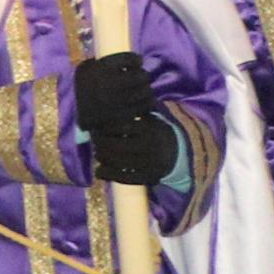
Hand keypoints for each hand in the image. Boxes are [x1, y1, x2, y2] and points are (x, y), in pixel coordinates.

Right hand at [73, 49, 156, 133]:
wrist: (80, 114)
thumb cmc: (85, 88)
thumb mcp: (86, 69)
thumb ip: (102, 62)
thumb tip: (123, 57)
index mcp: (99, 69)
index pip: (127, 59)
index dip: (136, 59)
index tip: (138, 61)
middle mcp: (108, 84)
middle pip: (138, 76)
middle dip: (143, 75)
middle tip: (143, 77)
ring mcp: (116, 101)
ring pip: (144, 92)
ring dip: (147, 89)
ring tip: (145, 89)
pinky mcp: (123, 115)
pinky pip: (143, 107)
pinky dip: (147, 103)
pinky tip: (146, 101)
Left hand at [76, 53, 178, 187]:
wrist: (179, 152)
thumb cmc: (155, 130)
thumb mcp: (148, 117)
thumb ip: (132, 110)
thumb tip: (109, 95)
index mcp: (149, 129)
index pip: (123, 127)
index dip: (106, 127)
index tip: (96, 125)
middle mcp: (150, 147)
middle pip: (118, 146)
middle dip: (102, 144)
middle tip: (94, 140)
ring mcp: (149, 164)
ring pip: (121, 163)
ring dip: (104, 158)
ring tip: (97, 152)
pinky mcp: (149, 177)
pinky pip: (127, 178)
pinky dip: (111, 176)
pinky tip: (100, 172)